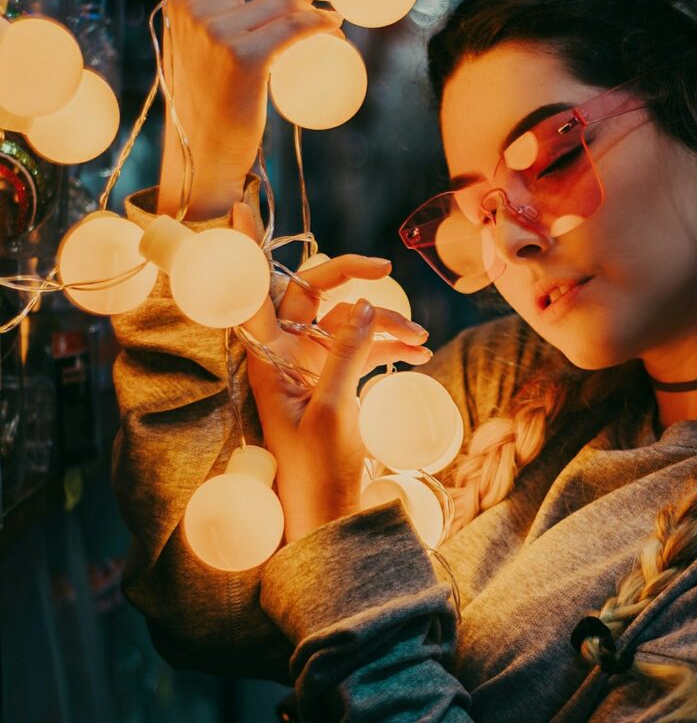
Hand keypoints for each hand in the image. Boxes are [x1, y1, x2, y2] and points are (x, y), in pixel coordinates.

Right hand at [158, 0, 343, 218]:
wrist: (202, 151)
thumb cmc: (210, 99)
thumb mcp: (200, 42)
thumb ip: (217, 10)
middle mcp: (195, 5)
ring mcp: (218, 30)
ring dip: (315, 0)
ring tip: (330, 15)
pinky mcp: (245, 58)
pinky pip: (296, 26)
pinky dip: (322, 22)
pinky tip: (334, 25)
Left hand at [231, 204, 432, 542]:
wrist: (327, 522)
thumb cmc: (317, 472)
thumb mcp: (331, 409)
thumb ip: (345, 351)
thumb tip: (367, 304)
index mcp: (267, 360)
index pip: (253, 293)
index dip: (247, 250)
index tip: (243, 207)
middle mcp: (285, 358)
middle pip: (312, 297)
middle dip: (352, 283)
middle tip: (385, 273)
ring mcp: (310, 371)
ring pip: (345, 324)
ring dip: (383, 323)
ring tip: (419, 338)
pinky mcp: (334, 387)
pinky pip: (360, 350)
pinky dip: (388, 346)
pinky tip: (417, 352)